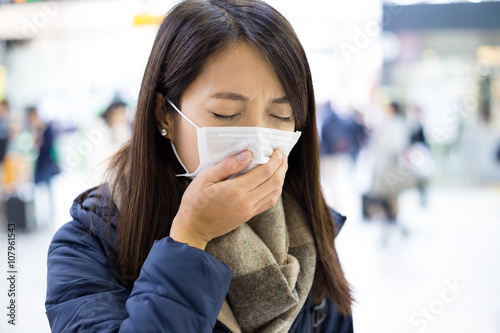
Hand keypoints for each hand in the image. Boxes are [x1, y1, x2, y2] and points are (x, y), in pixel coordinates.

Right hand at [170, 149, 287, 249]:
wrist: (193, 228)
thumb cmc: (195, 202)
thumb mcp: (205, 179)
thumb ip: (227, 166)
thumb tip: (247, 154)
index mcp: (236, 190)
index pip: (265, 172)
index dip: (275, 160)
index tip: (278, 150)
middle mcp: (247, 201)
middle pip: (274, 182)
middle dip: (282, 166)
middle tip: (283, 155)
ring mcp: (249, 210)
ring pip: (274, 193)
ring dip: (281, 178)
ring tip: (282, 166)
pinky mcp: (248, 216)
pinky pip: (269, 203)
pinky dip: (275, 191)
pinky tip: (274, 183)